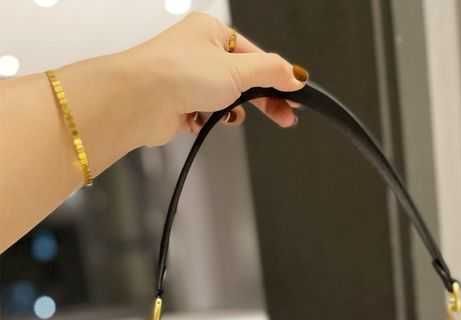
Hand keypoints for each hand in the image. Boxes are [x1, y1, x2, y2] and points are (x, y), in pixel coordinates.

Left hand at [126, 12, 308, 145]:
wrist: (138, 100)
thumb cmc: (179, 73)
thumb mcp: (238, 69)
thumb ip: (271, 73)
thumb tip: (295, 76)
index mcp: (212, 32)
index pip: (255, 55)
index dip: (276, 77)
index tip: (294, 95)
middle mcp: (198, 52)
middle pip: (242, 79)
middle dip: (262, 100)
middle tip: (285, 117)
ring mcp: (186, 78)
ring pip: (223, 99)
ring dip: (229, 111)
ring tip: (226, 115)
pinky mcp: (178, 103)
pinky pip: (205, 114)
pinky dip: (208, 120)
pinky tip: (203, 121)